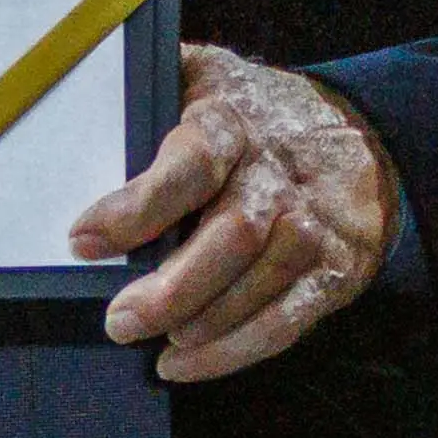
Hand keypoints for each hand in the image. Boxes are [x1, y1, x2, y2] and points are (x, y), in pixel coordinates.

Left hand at [79, 45, 395, 384]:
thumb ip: (151, 85)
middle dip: (170, 288)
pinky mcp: (332, 273)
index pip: (191, 165)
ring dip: (199, 323)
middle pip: (231, 236)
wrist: (361, 139)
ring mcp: (311, 227)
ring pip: (258, 285)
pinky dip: (230, 352)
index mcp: (234, 124)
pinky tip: (182, 360)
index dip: (137, 206)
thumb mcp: (204, 76)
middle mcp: (278, 176)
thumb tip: (77, 95)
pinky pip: (283, 322)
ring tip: (146, 336)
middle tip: (119, 319)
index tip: (83, 238)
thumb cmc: (252, 117)